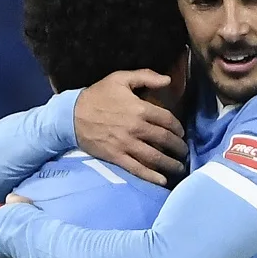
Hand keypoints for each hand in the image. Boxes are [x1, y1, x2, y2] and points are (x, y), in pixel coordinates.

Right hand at [74, 70, 185, 185]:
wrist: (72, 114)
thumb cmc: (98, 95)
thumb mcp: (120, 78)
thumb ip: (146, 76)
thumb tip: (168, 79)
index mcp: (140, 108)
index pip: (168, 120)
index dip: (178, 128)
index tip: (181, 133)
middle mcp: (136, 128)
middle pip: (165, 140)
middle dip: (178, 147)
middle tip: (184, 152)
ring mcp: (126, 144)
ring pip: (155, 156)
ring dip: (170, 163)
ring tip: (179, 167)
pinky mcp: (116, 156)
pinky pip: (137, 168)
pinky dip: (151, 176)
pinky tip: (162, 180)